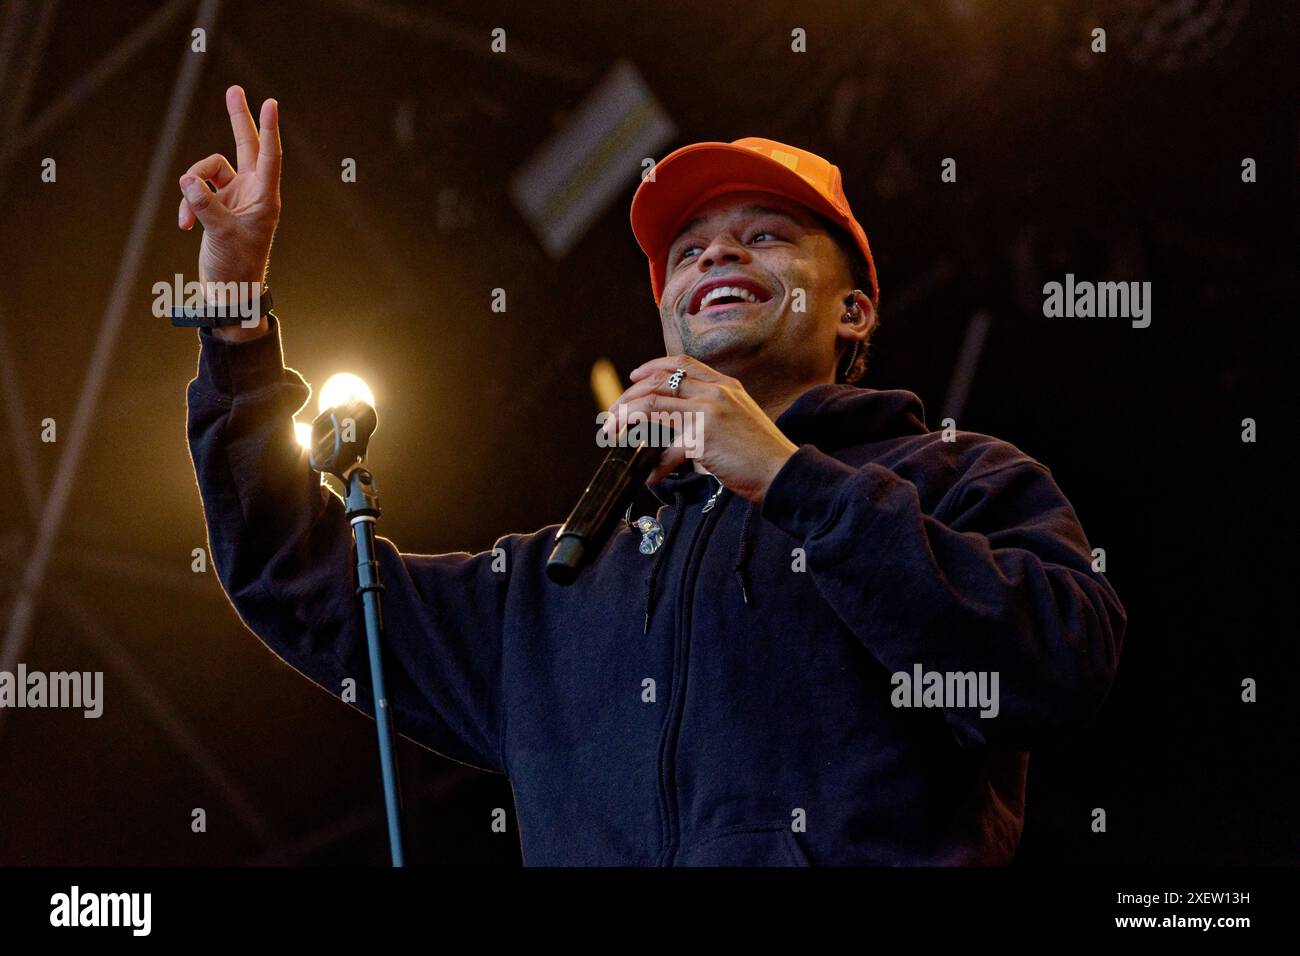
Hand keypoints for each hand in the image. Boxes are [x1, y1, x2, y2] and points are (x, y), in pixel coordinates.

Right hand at [177, 86, 280, 341]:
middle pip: (246, 147)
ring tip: (187, 214)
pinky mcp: (219, 204)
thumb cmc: (235, 268)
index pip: (269, 156)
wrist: (229, 293)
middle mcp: (253, 193)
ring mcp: (236, 197)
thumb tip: (188, 180)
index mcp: (265, 199)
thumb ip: (204, 206)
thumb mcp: (220, 236)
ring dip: (192, 186)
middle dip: (238, 120)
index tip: (270, 103)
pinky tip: (183, 224)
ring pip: (210, 170)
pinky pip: (198, 188)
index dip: (269, 129)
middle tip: (235, 90)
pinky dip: (188, 201)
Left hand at [602, 355, 798, 503]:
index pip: (682, 364)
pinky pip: (664, 446)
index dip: (652, 367)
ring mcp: (708, 411)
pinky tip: (650, 474)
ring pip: (652, 404)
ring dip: (626, 418)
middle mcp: (716, 392)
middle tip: (613, 413)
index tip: (634, 378)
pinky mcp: (702, 435)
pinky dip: (653, 463)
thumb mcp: (738, 422)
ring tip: (614, 433)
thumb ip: (710, 417)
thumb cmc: (761, 455)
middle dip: (629, 396)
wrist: (783, 472)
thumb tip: (675, 435)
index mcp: (726, 385)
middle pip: (659, 381)